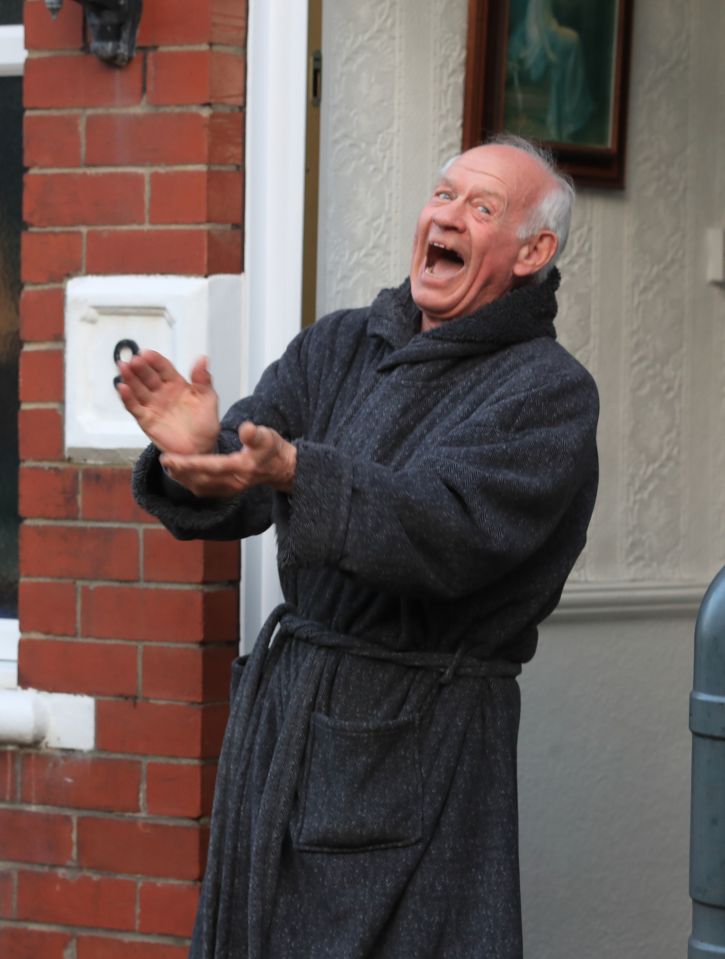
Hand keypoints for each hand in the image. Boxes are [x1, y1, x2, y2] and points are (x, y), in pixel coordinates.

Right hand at [116, 350, 219, 454]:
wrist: (200, 449)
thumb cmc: (204, 424)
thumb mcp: (208, 399)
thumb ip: (203, 379)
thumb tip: (203, 358)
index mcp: (176, 384)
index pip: (163, 368)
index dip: (155, 360)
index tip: (147, 353)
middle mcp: (161, 392)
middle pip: (147, 376)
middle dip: (140, 367)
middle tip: (134, 360)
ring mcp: (152, 405)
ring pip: (137, 389)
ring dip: (129, 378)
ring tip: (124, 367)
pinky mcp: (146, 419)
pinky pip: (134, 407)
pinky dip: (127, 398)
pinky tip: (122, 388)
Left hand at [159, 421, 296, 496]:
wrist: (282, 469)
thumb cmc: (273, 450)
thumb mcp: (268, 437)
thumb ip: (256, 435)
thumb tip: (246, 428)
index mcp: (241, 468)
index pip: (210, 466)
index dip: (189, 463)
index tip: (171, 458)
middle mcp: (233, 482)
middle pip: (200, 480)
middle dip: (180, 471)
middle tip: (164, 460)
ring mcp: (229, 489)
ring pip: (200, 487)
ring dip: (183, 479)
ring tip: (169, 467)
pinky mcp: (227, 491)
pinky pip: (204, 490)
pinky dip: (190, 483)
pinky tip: (181, 475)